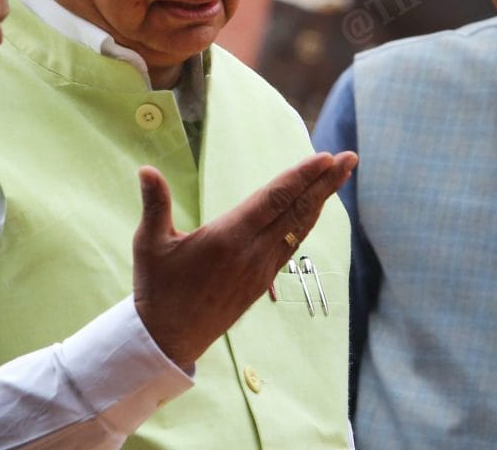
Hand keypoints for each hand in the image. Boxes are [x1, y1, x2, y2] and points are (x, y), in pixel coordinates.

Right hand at [131, 151, 357, 367]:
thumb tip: (146, 169)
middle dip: (324, 183)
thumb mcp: (150, 244)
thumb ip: (155, 203)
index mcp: (228, 238)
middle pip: (296, 210)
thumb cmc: (158, 288)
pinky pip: (292, 245)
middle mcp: (252, 252)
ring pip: (299, 228)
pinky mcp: (263, 281)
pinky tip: (314, 210)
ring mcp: (262, 269)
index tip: (324, 158)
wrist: (169, 339)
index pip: (273, 200)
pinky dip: (307, 222)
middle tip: (349, 158)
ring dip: (321, 200)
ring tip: (340, 176)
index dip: (301, 177)